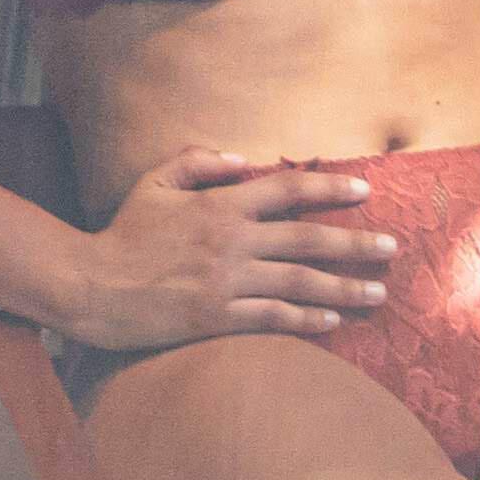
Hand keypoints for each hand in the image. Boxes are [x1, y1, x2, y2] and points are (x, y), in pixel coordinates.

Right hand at [54, 149, 398, 358]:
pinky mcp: (215, 317)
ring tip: (377, 293)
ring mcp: (226, 282)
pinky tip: (331, 321)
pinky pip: (272, 318)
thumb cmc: (120, 234)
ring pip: (300, 283)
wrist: (87, 287)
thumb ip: (198, 161)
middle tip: (392, 249)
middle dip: (356, 244)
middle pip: (309, 240)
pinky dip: (305, 319)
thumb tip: (242, 158)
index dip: (330, 190)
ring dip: (344, 288)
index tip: (365, 193)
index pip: (289, 190)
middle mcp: (232, 243)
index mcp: (220, 206)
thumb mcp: (153, 183)